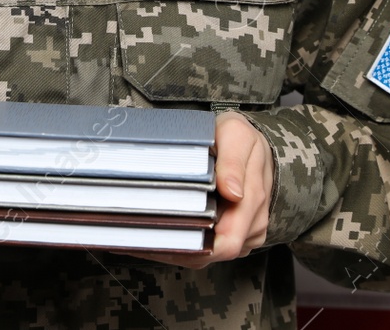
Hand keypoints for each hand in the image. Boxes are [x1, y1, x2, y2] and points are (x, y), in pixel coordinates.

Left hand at [131, 111, 272, 268]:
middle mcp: (250, 226)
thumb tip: (232, 192)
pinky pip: (204, 248)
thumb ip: (233, 162)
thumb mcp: (236, 135)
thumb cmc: (241, 138)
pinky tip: (157, 230)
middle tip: (137, 234)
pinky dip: (181, 242)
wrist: (251, 145)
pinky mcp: (229, 236)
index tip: (158, 234)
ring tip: (139, 232)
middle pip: (208, 253)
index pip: (225, 243)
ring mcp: (241, 234)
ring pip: (203, 254)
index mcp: (252, 202)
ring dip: (174, 246)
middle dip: (174, 247)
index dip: (192, 245)